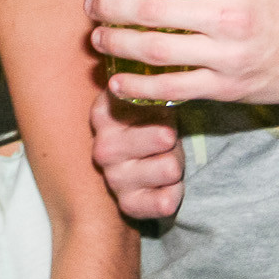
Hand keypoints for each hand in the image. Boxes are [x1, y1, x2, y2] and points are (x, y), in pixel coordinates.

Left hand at [86, 0, 278, 104]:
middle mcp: (227, 16)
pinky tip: (118, 82)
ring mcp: (228, 55)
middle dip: (110, 9)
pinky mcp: (230, 88)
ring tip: (97, 39)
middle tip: (91, 7)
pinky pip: (176, 88)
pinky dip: (141, 87)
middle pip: (150, 13)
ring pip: (156, 51)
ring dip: (118, 45)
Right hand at [91, 93, 184, 218]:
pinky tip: (167, 186)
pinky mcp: (128, 205)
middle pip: (164, 137)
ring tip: (166, 161)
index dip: (163, 106)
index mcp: (103, 114)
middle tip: (167, 139)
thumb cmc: (150, 124)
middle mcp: (102, 147)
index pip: (141, 102)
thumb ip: (148, 87)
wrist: (150, 162)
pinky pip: (166, 201)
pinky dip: (175, 191)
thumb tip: (164, 73)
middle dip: (175, 137)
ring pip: (170, 168)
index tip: (161, 108)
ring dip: (176, 164)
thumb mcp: (147, 99)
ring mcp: (113, 178)